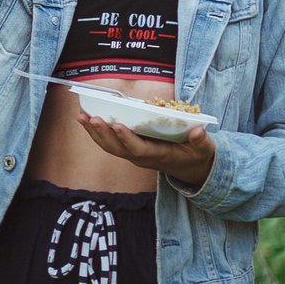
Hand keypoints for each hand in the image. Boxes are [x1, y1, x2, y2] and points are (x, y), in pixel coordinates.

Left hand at [78, 113, 216, 188]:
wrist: (189, 167)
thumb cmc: (195, 154)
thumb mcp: (203, 149)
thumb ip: (201, 141)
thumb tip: (198, 132)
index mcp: (158, 156)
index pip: (139, 150)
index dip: (127, 139)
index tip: (117, 125)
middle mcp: (141, 157)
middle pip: (118, 149)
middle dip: (103, 134)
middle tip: (91, 118)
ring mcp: (133, 154)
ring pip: (109, 146)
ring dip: (94, 132)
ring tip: (81, 116)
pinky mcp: (128, 149)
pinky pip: (108, 143)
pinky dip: (96, 132)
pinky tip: (85, 118)